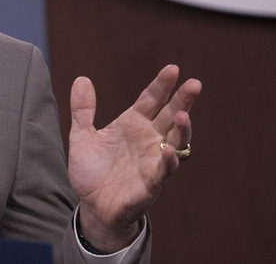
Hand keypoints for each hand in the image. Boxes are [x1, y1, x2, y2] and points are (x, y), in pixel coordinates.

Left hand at [68, 65, 200, 251]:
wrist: (92, 205)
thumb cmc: (92, 170)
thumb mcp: (82, 136)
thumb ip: (82, 110)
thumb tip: (81, 79)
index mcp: (133, 124)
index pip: (151, 100)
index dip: (161, 85)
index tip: (172, 68)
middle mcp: (148, 140)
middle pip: (170, 116)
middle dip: (183, 101)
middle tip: (194, 84)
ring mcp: (153, 161)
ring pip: (175, 142)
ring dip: (181, 130)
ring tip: (183, 115)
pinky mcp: (151, 184)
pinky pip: (163, 172)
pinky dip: (167, 162)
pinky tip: (169, 150)